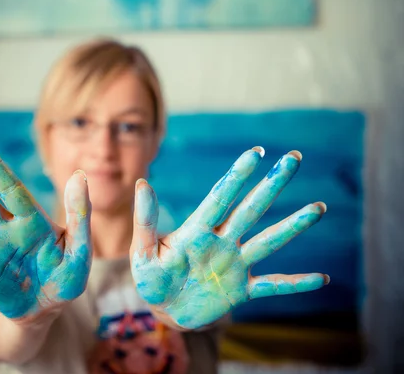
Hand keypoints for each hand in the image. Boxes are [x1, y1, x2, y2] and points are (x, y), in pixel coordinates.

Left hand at [130, 147, 329, 329]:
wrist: (163, 310)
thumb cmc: (150, 278)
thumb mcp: (142, 252)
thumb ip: (145, 221)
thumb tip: (142, 183)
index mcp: (197, 231)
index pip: (221, 198)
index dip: (237, 176)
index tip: (256, 153)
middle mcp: (222, 242)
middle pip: (251, 209)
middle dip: (272, 184)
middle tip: (294, 158)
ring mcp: (234, 265)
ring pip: (268, 242)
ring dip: (293, 226)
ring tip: (317, 208)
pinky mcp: (241, 290)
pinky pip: (273, 286)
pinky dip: (295, 284)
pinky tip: (320, 278)